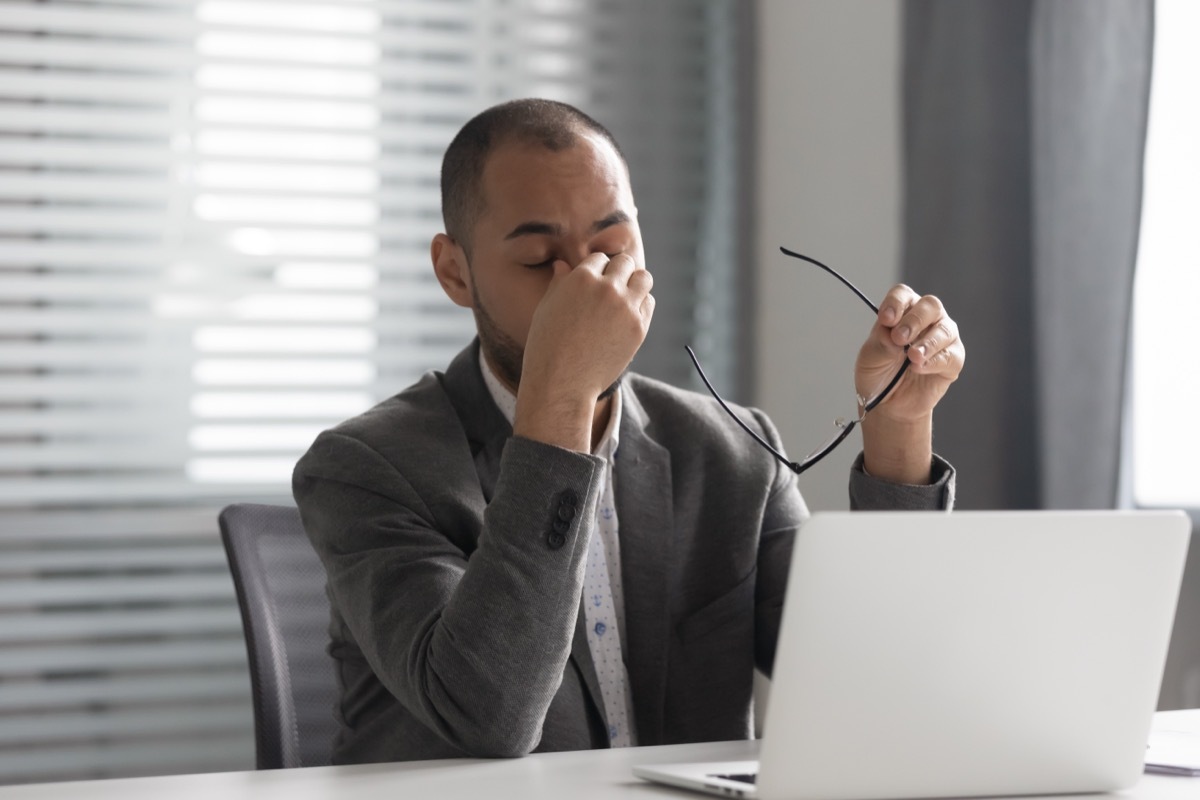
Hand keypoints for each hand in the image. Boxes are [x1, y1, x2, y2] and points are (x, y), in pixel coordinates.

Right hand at [514, 253, 654, 450]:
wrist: (562, 383)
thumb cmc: (547, 346)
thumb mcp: (546, 309)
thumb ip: (559, 283)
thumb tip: (562, 265)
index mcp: (581, 278)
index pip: (599, 259)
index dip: (596, 271)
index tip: (592, 285)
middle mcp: (607, 288)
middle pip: (625, 263)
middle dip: (618, 273)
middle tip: (610, 290)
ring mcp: (626, 308)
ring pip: (644, 278)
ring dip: (635, 283)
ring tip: (624, 298)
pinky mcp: (638, 328)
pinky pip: (648, 303)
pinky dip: (640, 305)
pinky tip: (627, 316)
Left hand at [855, 285, 963, 483]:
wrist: (888, 404)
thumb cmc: (879, 374)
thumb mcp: (870, 358)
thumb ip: (881, 343)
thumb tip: (893, 336)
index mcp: (903, 311)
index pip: (903, 295)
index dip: (895, 303)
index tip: (885, 319)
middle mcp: (927, 319)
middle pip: (930, 306)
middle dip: (914, 321)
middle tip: (899, 338)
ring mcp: (943, 338)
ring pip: (944, 330)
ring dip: (927, 343)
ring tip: (912, 357)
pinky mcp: (953, 360)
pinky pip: (950, 356)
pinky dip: (934, 361)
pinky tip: (919, 368)